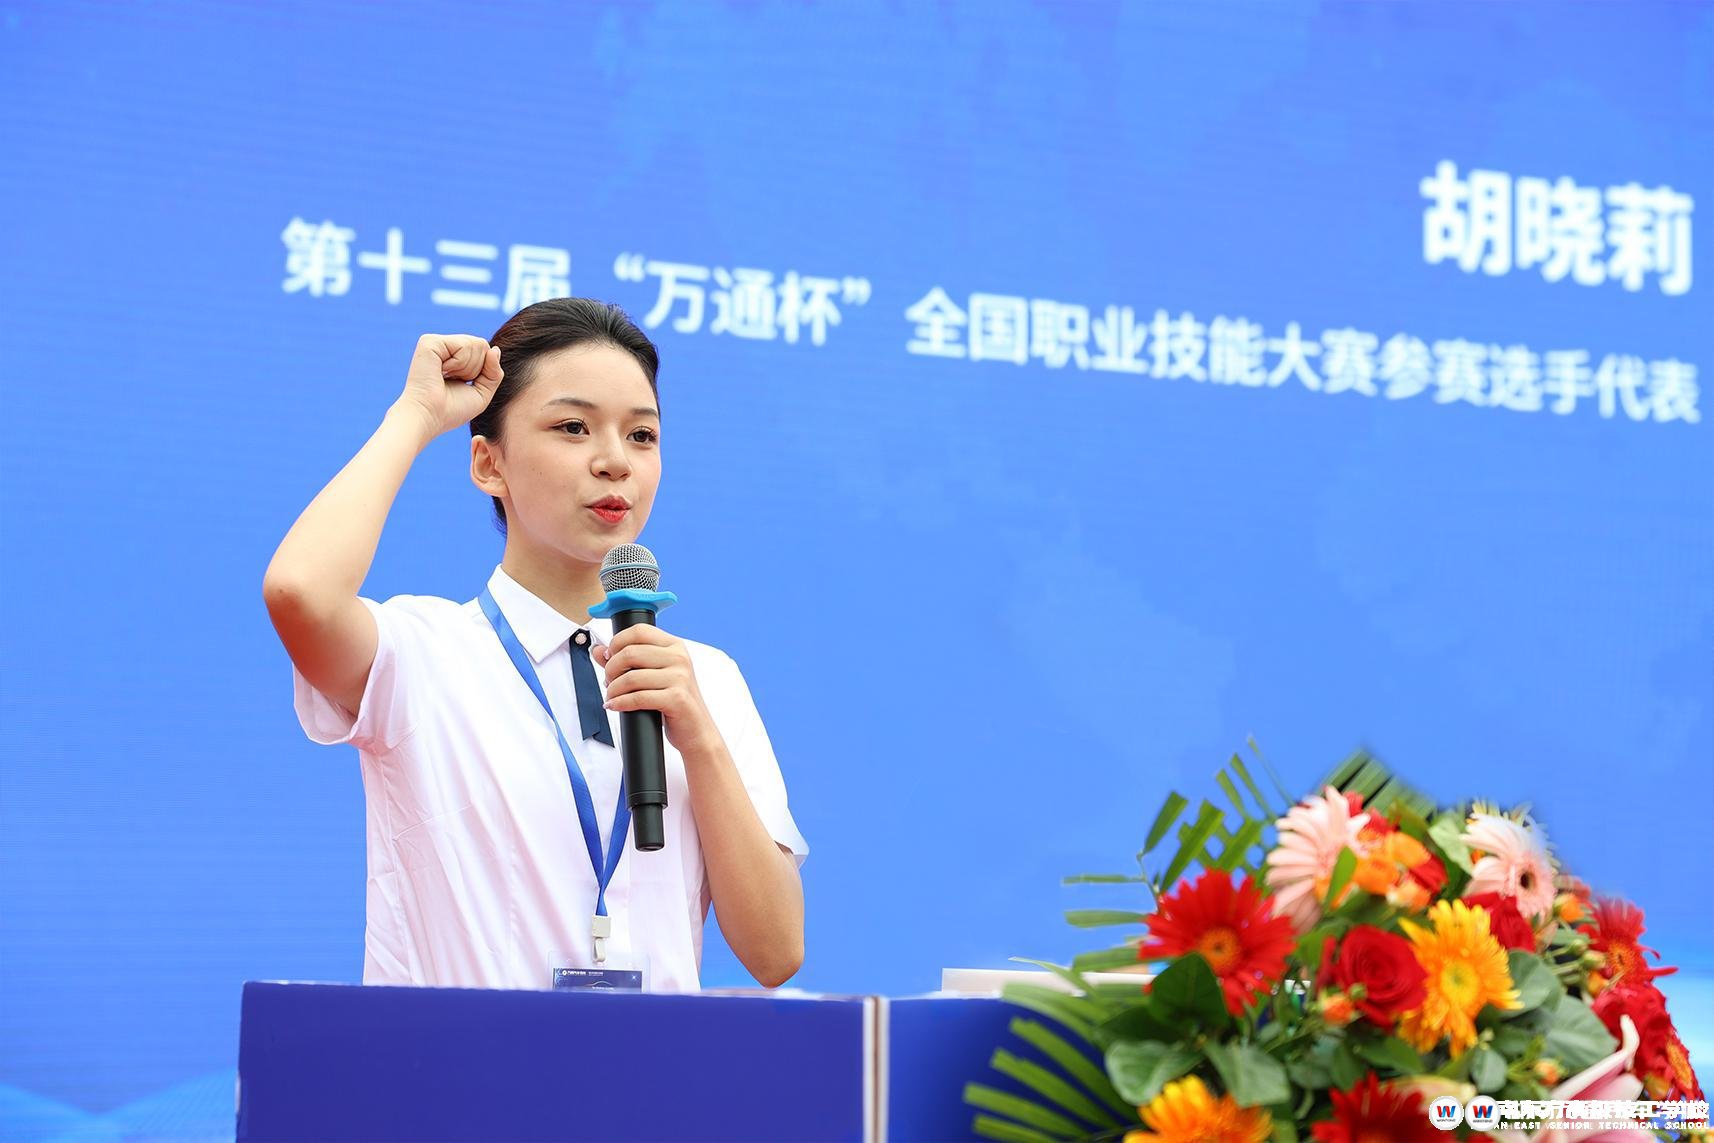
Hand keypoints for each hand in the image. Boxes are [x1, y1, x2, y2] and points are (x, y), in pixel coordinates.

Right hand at [394, 333, 503, 441]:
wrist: (429, 416)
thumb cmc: (452, 410)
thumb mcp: (482, 393)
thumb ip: (494, 372)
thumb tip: (495, 349)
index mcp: (455, 359)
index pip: (485, 352)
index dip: (483, 371)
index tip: (463, 385)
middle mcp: (445, 348)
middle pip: (483, 345)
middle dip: (477, 369)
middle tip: (454, 381)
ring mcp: (437, 343)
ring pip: (478, 344)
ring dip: (469, 368)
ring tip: (448, 377)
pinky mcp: (430, 341)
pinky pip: (465, 345)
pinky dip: (460, 363)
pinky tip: (442, 371)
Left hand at [593, 626, 717, 752]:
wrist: (696, 729)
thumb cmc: (674, 701)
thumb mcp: (652, 676)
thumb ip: (625, 661)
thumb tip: (599, 650)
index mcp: (675, 646)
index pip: (639, 631)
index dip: (617, 642)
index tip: (609, 657)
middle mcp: (679, 657)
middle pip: (630, 653)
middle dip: (611, 669)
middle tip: (609, 682)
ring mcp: (680, 677)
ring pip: (631, 677)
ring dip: (613, 689)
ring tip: (612, 697)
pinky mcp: (677, 698)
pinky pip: (638, 697)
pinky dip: (620, 703)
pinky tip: (615, 706)